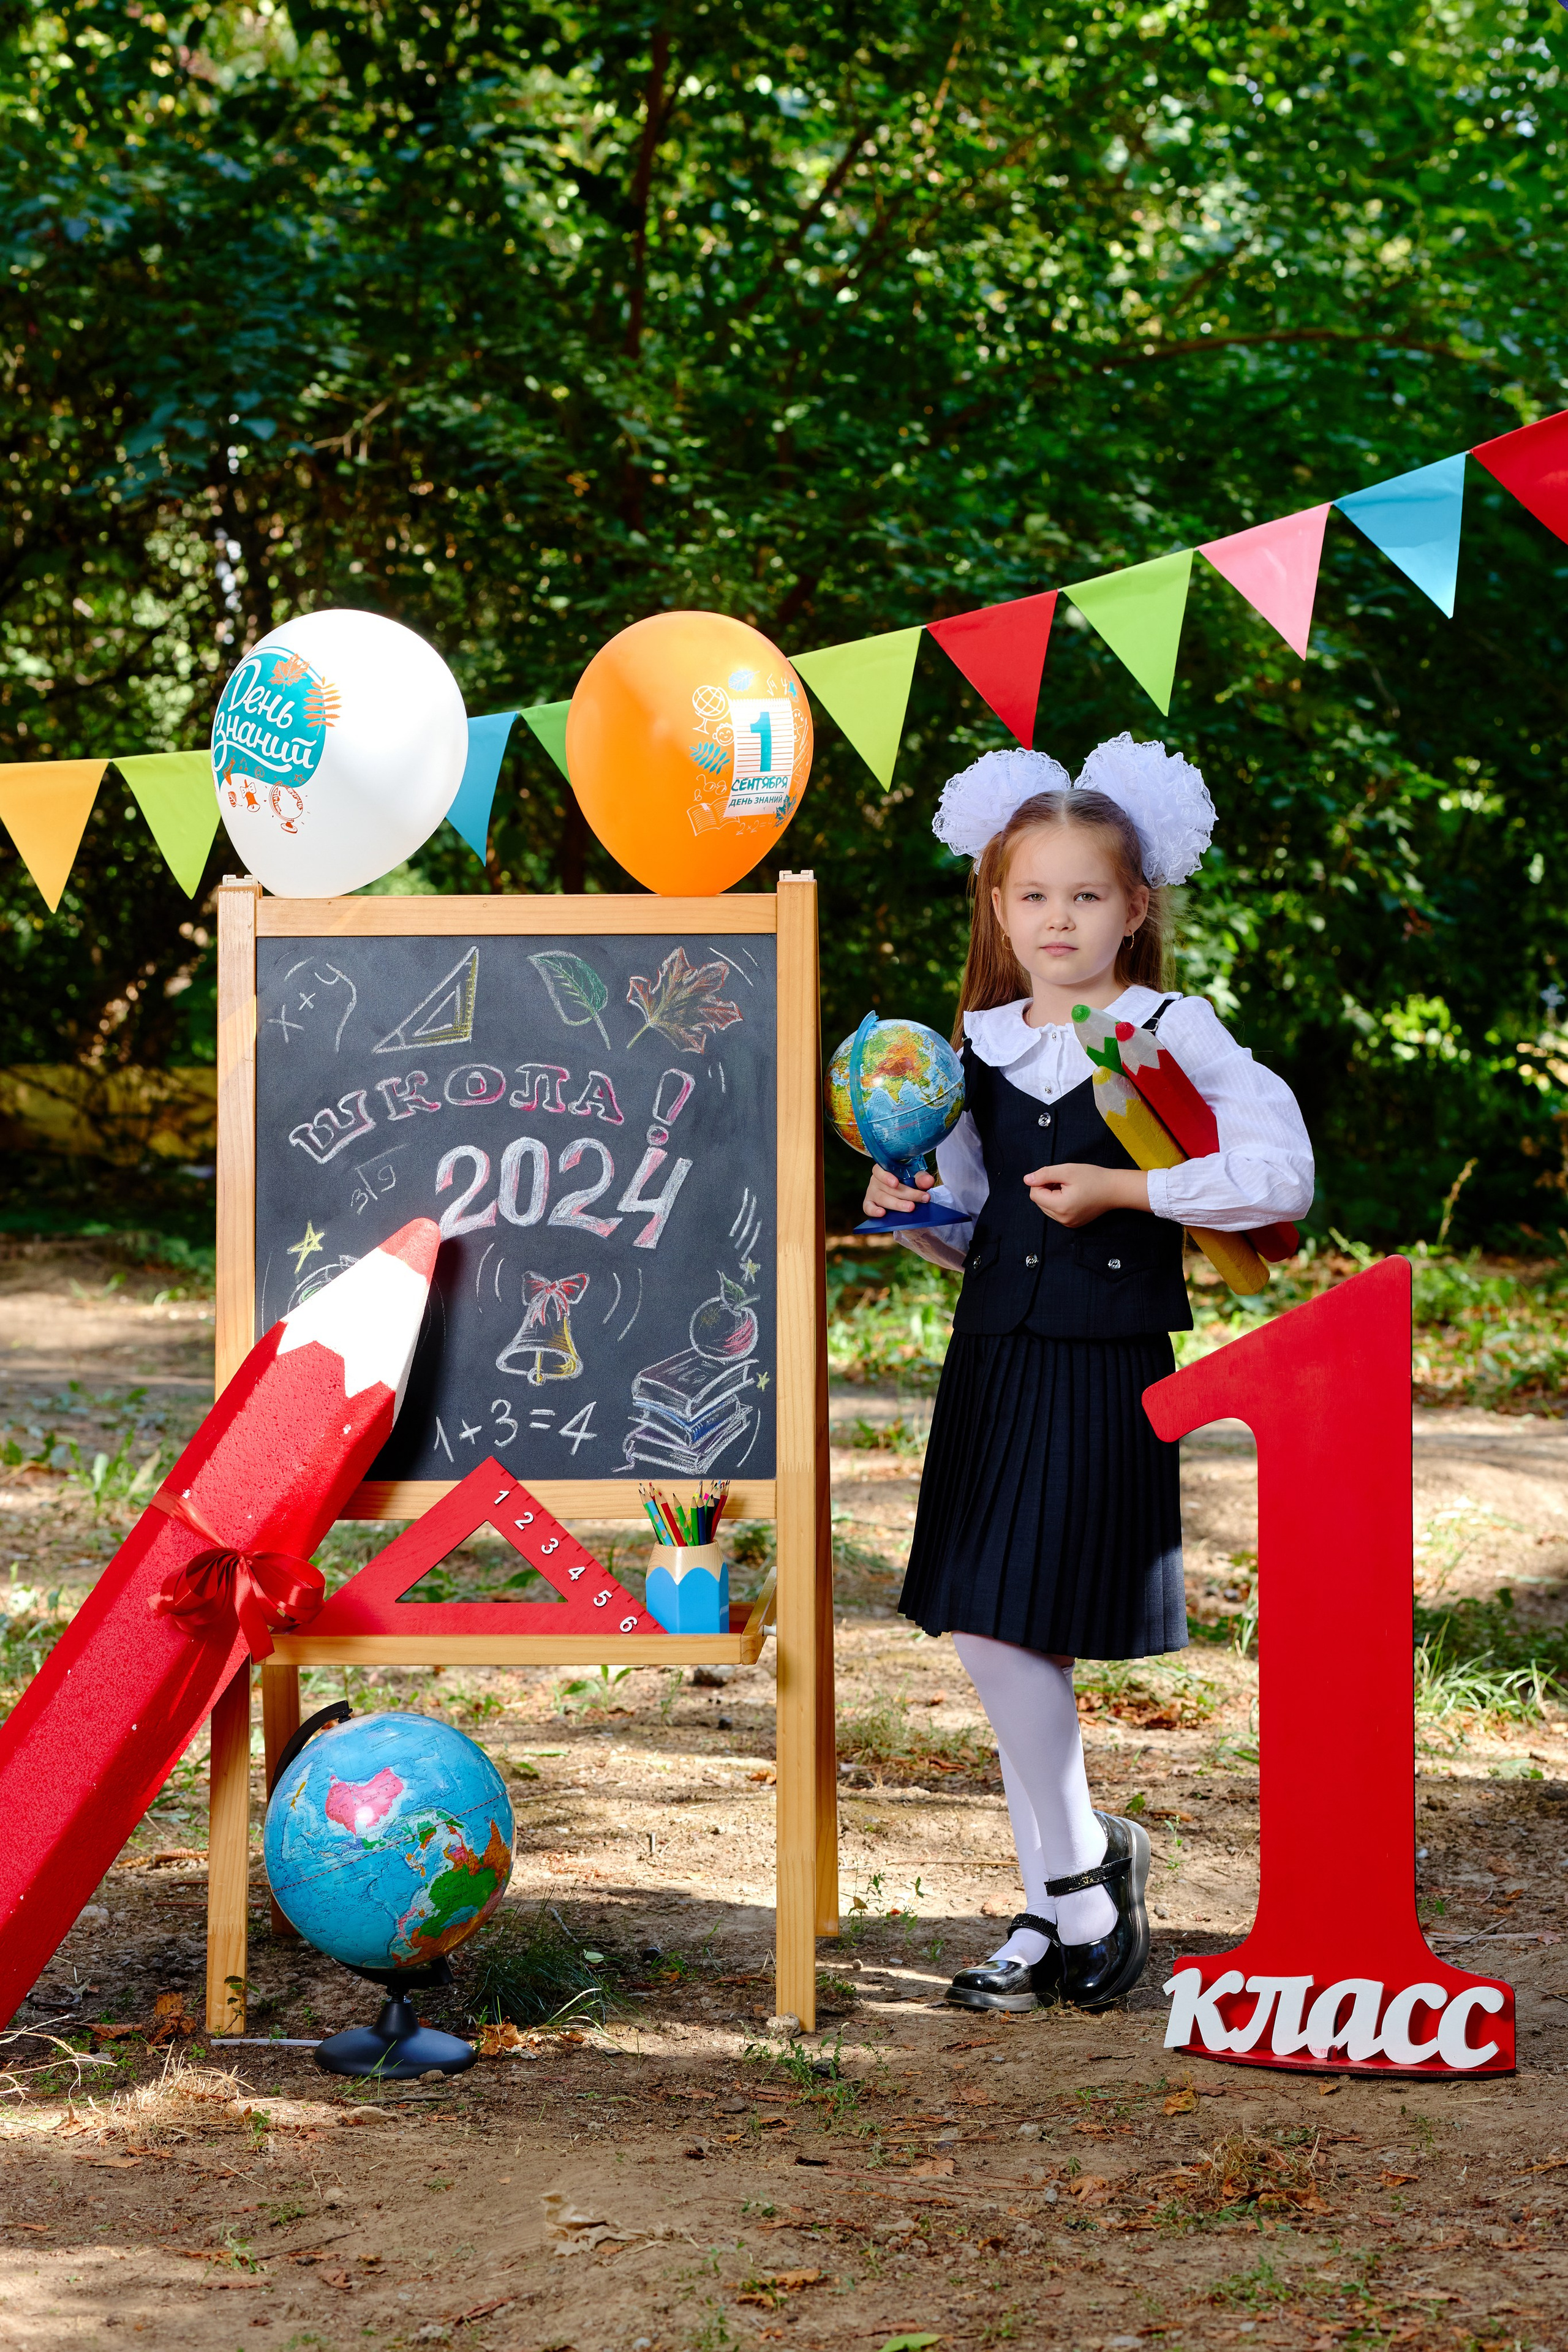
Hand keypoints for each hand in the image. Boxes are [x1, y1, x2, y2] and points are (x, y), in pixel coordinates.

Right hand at [863, 1163, 934, 1218]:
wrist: (903, 1194)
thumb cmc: (907, 1182)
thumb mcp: (916, 1178)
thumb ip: (921, 1179)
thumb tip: (929, 1181)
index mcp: (884, 1169)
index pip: (880, 1171)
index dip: (886, 1177)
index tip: (895, 1184)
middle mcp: (876, 1180)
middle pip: (887, 1188)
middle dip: (906, 1194)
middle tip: (921, 1198)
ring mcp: (872, 1192)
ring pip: (882, 1198)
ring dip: (897, 1204)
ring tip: (910, 1207)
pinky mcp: (869, 1204)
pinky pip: (868, 1208)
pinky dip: (874, 1211)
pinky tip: (882, 1213)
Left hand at [1025, 1162, 1148, 1226]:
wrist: (1115, 1190)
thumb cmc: (1093, 1178)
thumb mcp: (1067, 1170)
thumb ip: (1044, 1174)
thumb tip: (1026, 1179)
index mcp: (1061, 1207)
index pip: (1035, 1195)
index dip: (1041, 1182)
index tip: (1056, 1176)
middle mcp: (1063, 1219)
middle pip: (1040, 1202)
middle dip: (1046, 1189)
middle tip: (1064, 1180)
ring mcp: (1068, 1223)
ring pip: (1047, 1207)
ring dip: (1052, 1195)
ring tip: (1069, 1187)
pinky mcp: (1073, 1223)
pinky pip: (1056, 1212)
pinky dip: (1059, 1202)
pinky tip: (1072, 1194)